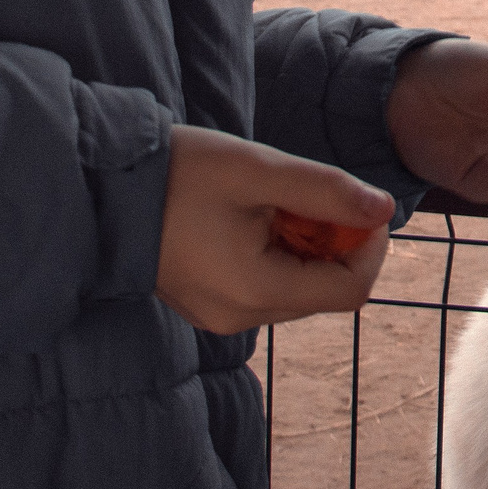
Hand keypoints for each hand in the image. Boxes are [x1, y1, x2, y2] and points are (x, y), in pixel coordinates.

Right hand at [155, 125, 394, 334]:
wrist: (103, 189)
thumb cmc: (181, 173)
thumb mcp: (261, 170)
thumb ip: (327, 191)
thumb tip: (384, 208)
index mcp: (255, 291)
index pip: (349, 290)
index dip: (370, 247)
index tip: (363, 204)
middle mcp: (240, 318)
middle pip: (324, 292)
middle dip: (337, 243)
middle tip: (313, 194)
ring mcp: (220, 316)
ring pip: (297, 289)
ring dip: (307, 247)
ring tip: (275, 202)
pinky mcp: (208, 304)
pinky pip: (265, 287)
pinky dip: (278, 254)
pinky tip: (254, 217)